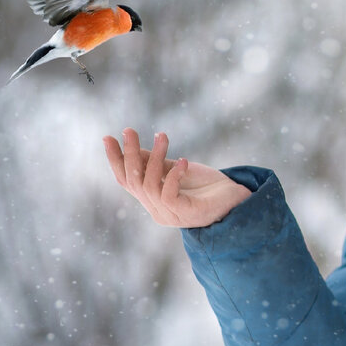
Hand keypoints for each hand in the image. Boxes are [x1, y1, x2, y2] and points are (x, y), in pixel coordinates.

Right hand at [103, 128, 250, 227]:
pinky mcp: (186, 214)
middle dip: (129, 154)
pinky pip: (168, 195)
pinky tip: (183, 161)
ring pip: (149, 186)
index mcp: (153, 200)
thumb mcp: (178, 169)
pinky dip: (173, 176)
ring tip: (162, 136)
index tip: (107, 137)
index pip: (126, 181)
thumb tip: (133, 148)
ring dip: (154, 158)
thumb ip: (156, 163)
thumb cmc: (208, 186)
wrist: (238, 199)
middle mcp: (157, 211)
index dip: (115, 160)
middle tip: (129, 130)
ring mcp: (171, 215)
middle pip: (133, 182)